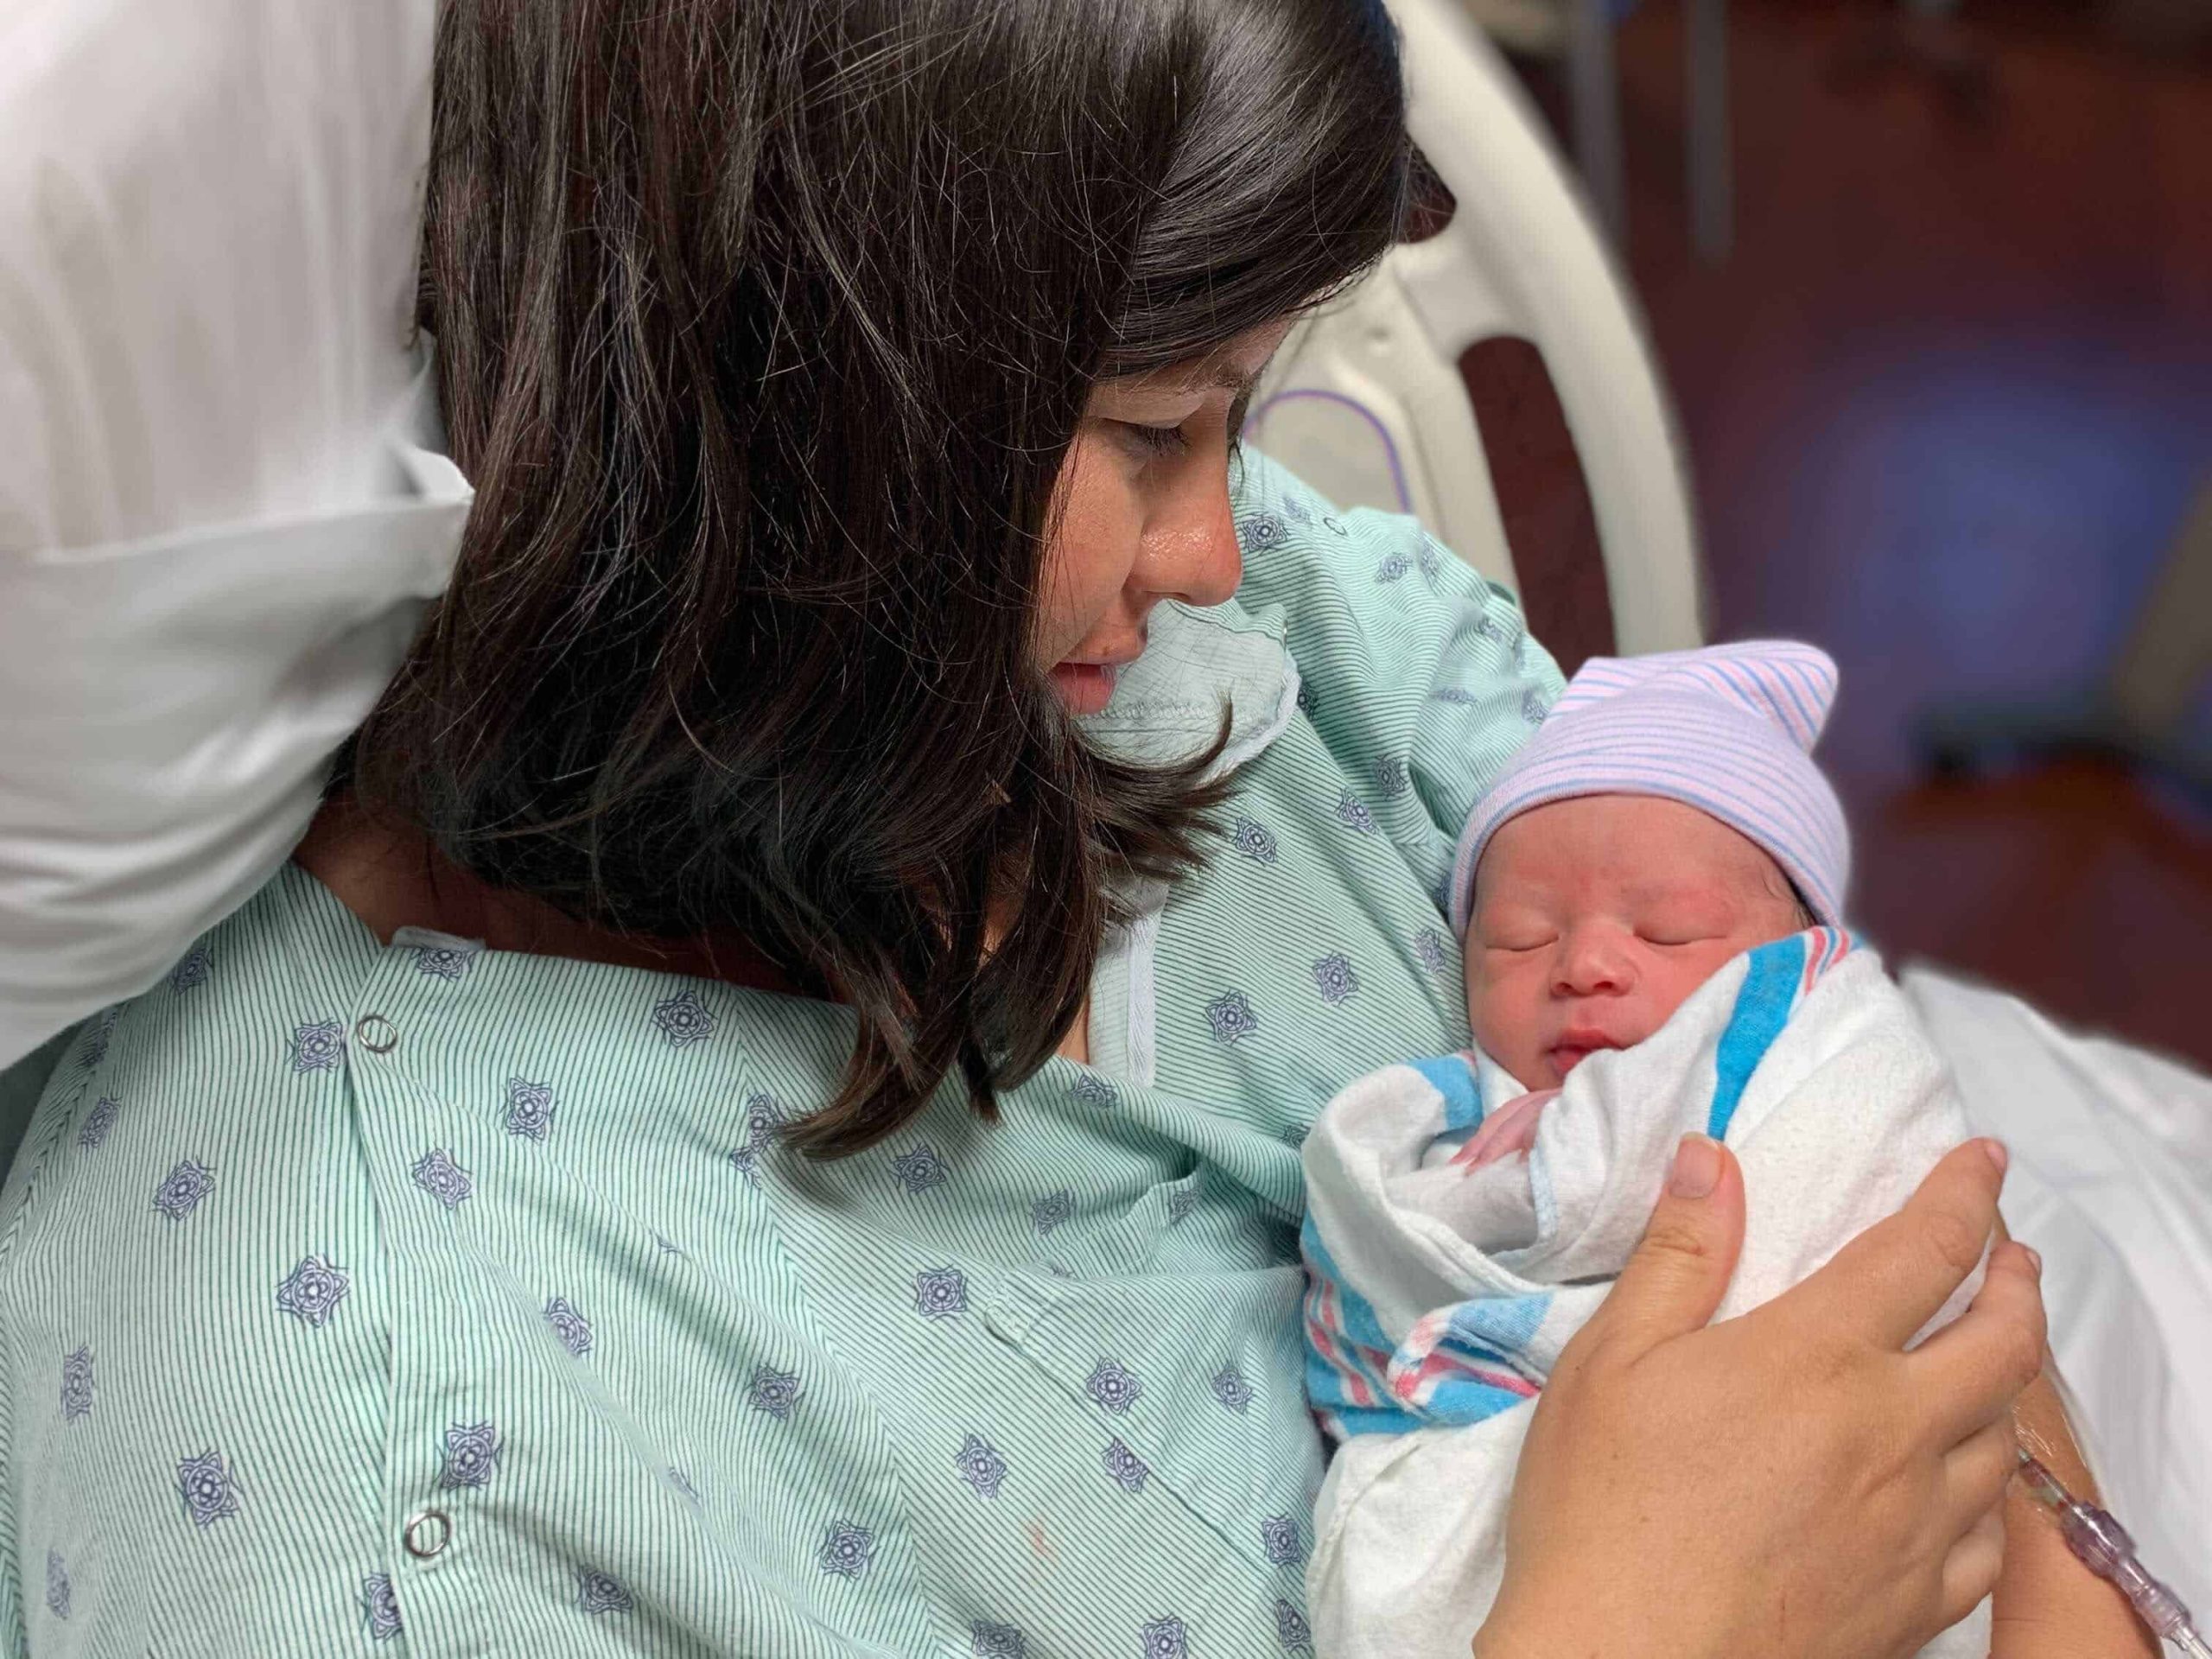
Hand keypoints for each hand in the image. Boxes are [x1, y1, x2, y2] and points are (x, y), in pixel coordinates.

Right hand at [1476, 1134, 2046, 1658]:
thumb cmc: (1603, 1511)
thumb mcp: (1610, 1361)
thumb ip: (1677, 1254)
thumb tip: (1712, 1157)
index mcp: (1818, 1357)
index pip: (1924, 1250)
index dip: (1964, 1194)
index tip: (1982, 1160)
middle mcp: (1891, 1432)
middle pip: (2002, 1342)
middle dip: (2016, 1284)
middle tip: (2009, 1258)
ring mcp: (1915, 1524)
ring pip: (2004, 1437)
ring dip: (2006, 1380)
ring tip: (1984, 1359)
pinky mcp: (1916, 1602)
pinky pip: (1991, 1536)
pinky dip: (1990, 1491)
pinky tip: (1961, 1483)